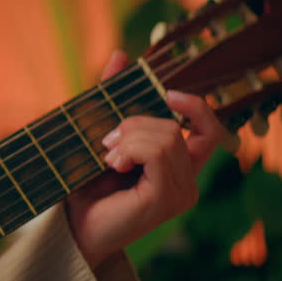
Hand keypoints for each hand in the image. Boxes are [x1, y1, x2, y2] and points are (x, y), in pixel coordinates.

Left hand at [65, 50, 231, 268]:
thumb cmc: (85, 185)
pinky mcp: (166, 200)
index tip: (166, 94)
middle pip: (178, 126)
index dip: (195, 106)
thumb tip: (121, 54)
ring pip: (168, 136)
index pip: (210, 130)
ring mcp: (181, 193)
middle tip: (106, 144)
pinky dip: (131, 149)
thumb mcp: (100, 132)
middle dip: (136, 123)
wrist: (71, 226)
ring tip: (108, 158)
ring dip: (129, 137)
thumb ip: (113, 97)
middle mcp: (188, 181)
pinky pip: (159, 152)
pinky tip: (113, 166)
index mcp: (179, 166)